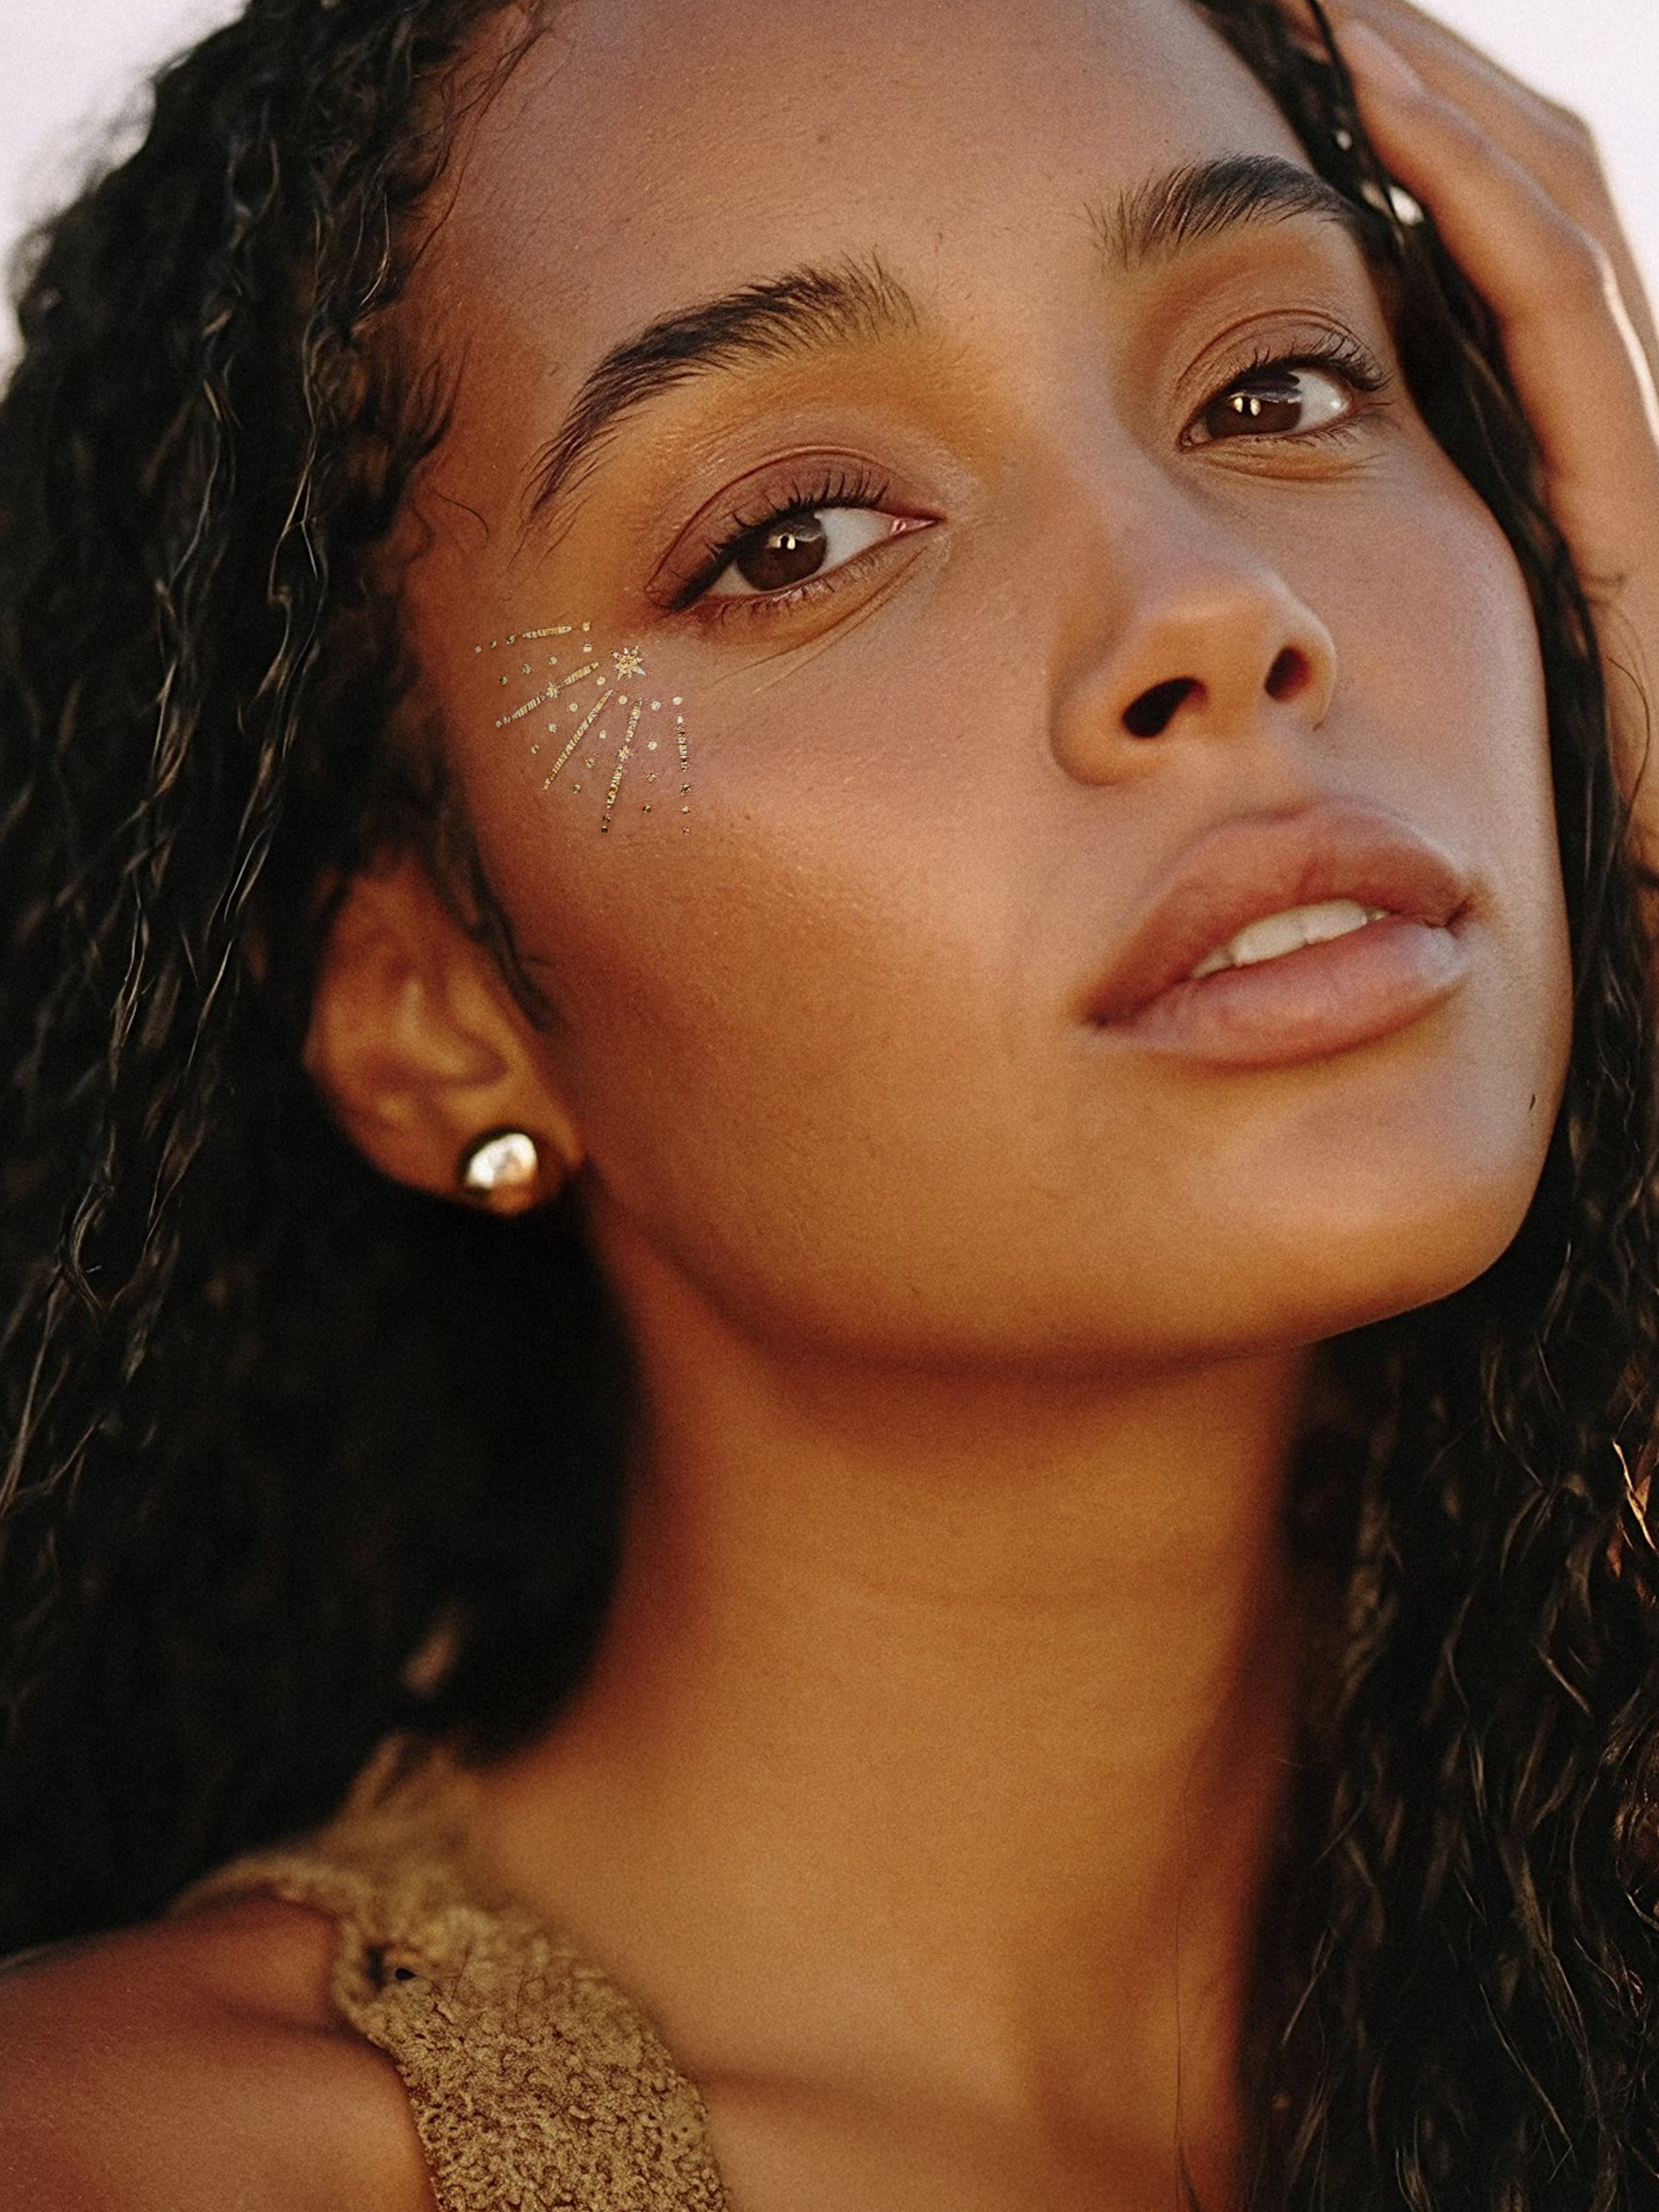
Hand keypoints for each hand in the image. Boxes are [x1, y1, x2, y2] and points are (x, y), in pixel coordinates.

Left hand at [1283, 0, 1658, 866]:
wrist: (1629, 883)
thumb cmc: (1505, 786)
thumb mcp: (1405, 628)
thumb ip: (1340, 523)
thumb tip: (1216, 460)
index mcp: (1532, 423)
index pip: (1470, 219)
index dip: (1393, 116)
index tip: (1281, 41)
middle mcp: (1588, 400)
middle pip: (1511, 171)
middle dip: (1409, 62)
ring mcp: (1623, 427)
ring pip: (1541, 194)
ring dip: (1426, 88)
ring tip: (1323, 2)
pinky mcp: (1628, 475)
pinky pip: (1548, 295)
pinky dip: (1468, 192)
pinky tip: (1380, 110)